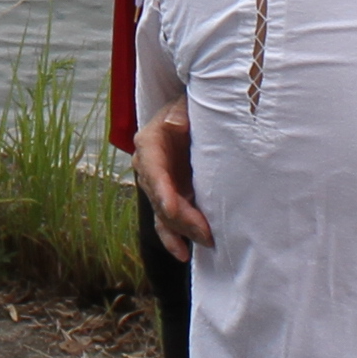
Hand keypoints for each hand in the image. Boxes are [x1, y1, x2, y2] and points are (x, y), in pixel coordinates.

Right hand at [133, 111, 210, 261]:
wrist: (192, 117)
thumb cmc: (191, 108)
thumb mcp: (186, 104)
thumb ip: (180, 112)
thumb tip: (176, 124)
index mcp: (150, 144)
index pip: (152, 170)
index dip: (162, 190)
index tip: (172, 207)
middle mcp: (149, 168)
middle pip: (161, 199)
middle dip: (183, 218)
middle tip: (207, 231)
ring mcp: (159, 186)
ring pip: (165, 215)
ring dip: (184, 231)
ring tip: (207, 241)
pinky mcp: (171, 198)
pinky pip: (167, 223)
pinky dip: (175, 239)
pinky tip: (184, 254)